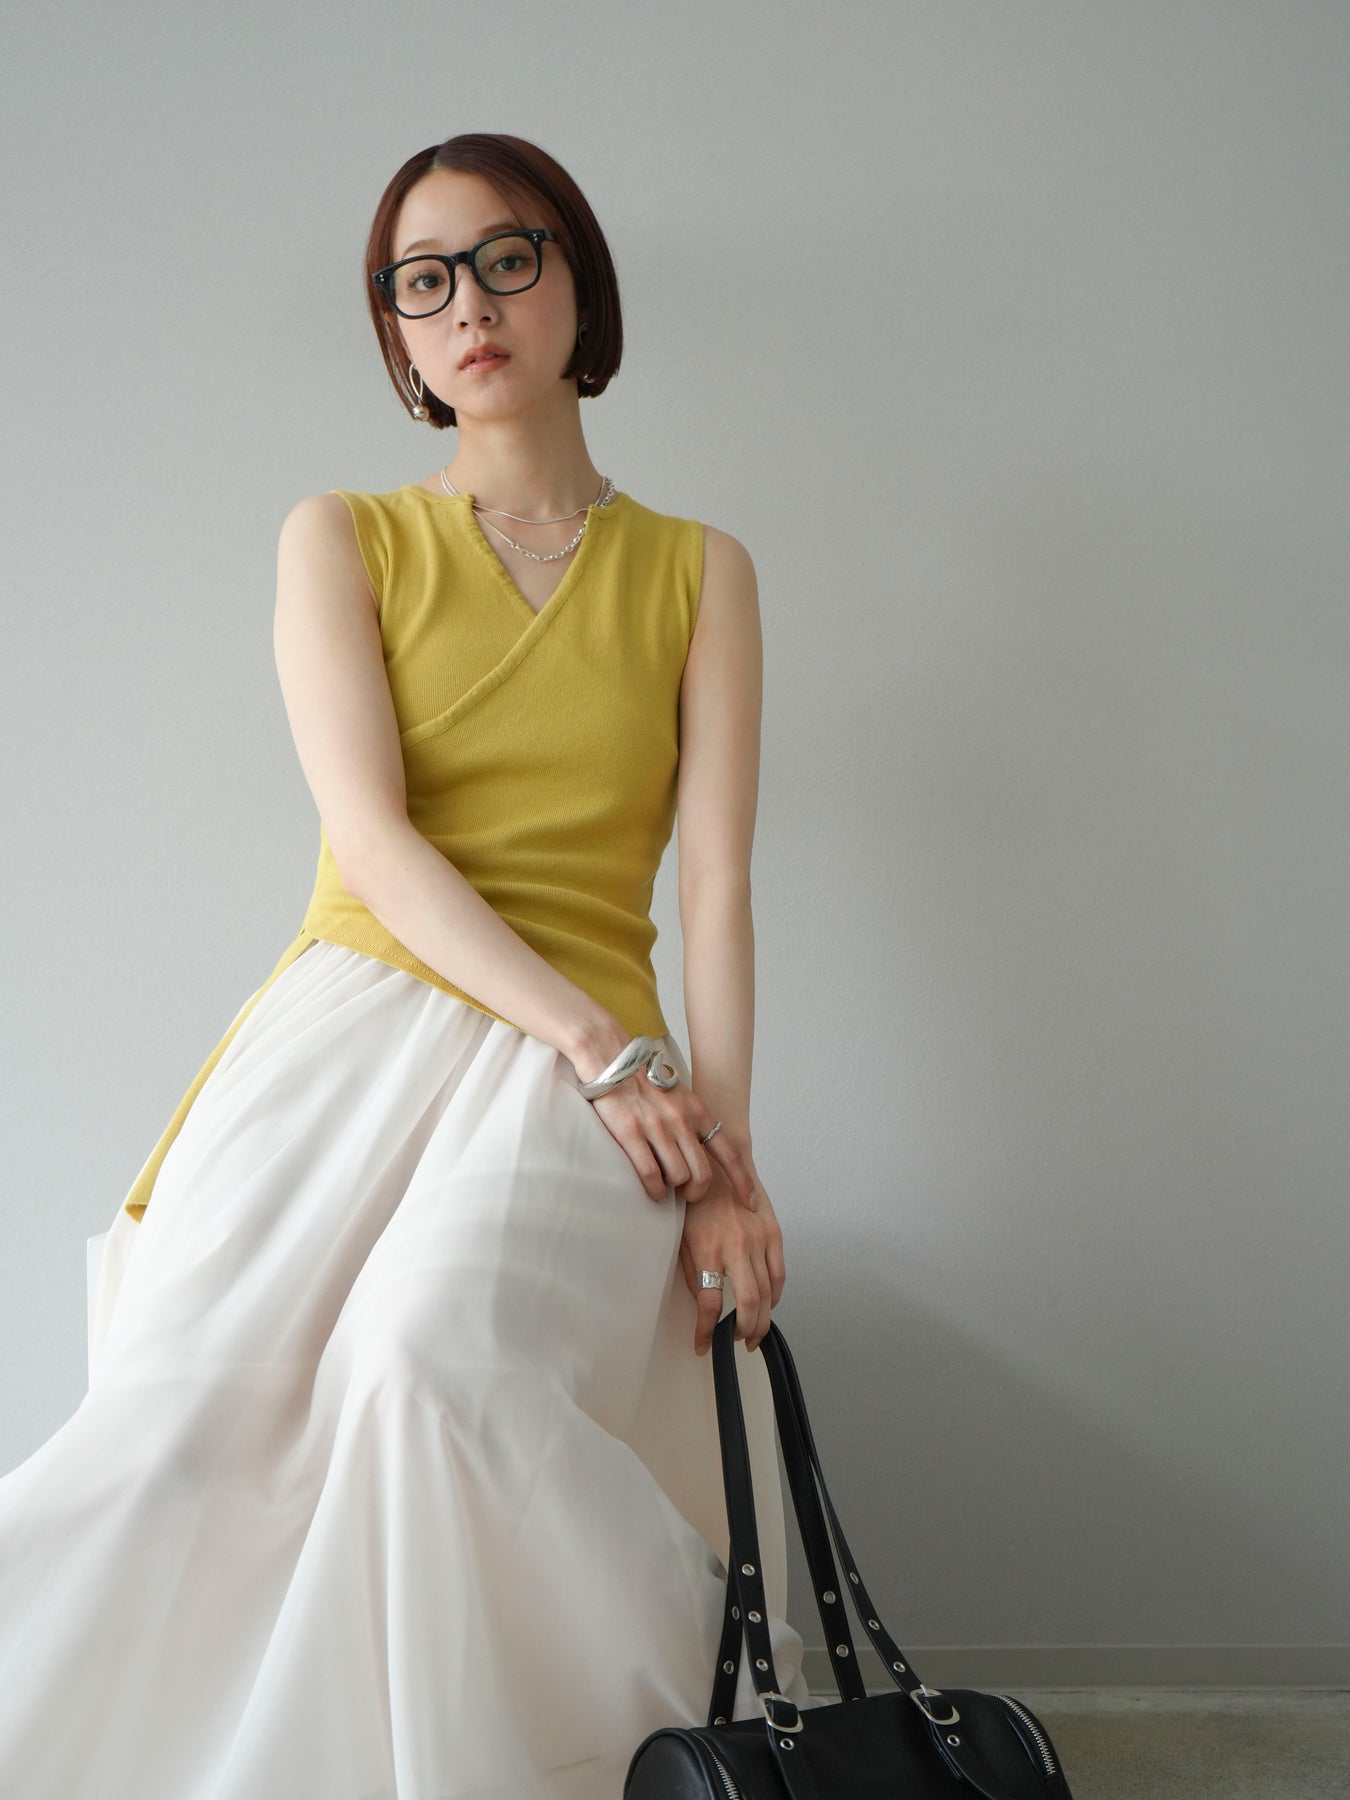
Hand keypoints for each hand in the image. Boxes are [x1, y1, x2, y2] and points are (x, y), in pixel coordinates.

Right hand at [579, 1059, 757, 1210]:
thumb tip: (700, 1151)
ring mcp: (657, 1128)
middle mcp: (682, 1121)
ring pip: (678, 1177)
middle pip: (703, 1174)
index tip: (749, 1201)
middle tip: (686, 1193)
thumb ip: (692, 1121)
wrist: (612, 1060)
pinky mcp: (632, 1134)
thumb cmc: (643, 1082)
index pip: (729, 1151)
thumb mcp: (679, 1096)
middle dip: (697, 1192)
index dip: (742, 1180)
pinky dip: (654, 1190)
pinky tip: (652, 1191)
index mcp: (698, 1111)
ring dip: (672, 1191)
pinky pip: (651, 1175)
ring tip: (664, 1189)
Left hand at [677, 1158, 784, 1356]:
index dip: (706, 1332)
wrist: (716, 1162)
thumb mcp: (681, 1239)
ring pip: (767, 1292)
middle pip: (747, 1303)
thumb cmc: (693, 1202)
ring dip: (761, 1319)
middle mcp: (736, 1246)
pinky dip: (775, 1295)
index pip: (709, 1304)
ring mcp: (758, 1238)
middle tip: (737, 1342)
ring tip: (752, 1334)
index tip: (702, 1346)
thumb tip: (703, 1306)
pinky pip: (779, 1273)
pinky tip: (768, 1306)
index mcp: (708, 1250)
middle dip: (744, 1331)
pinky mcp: (772, 1231)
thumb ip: (694, 1273)